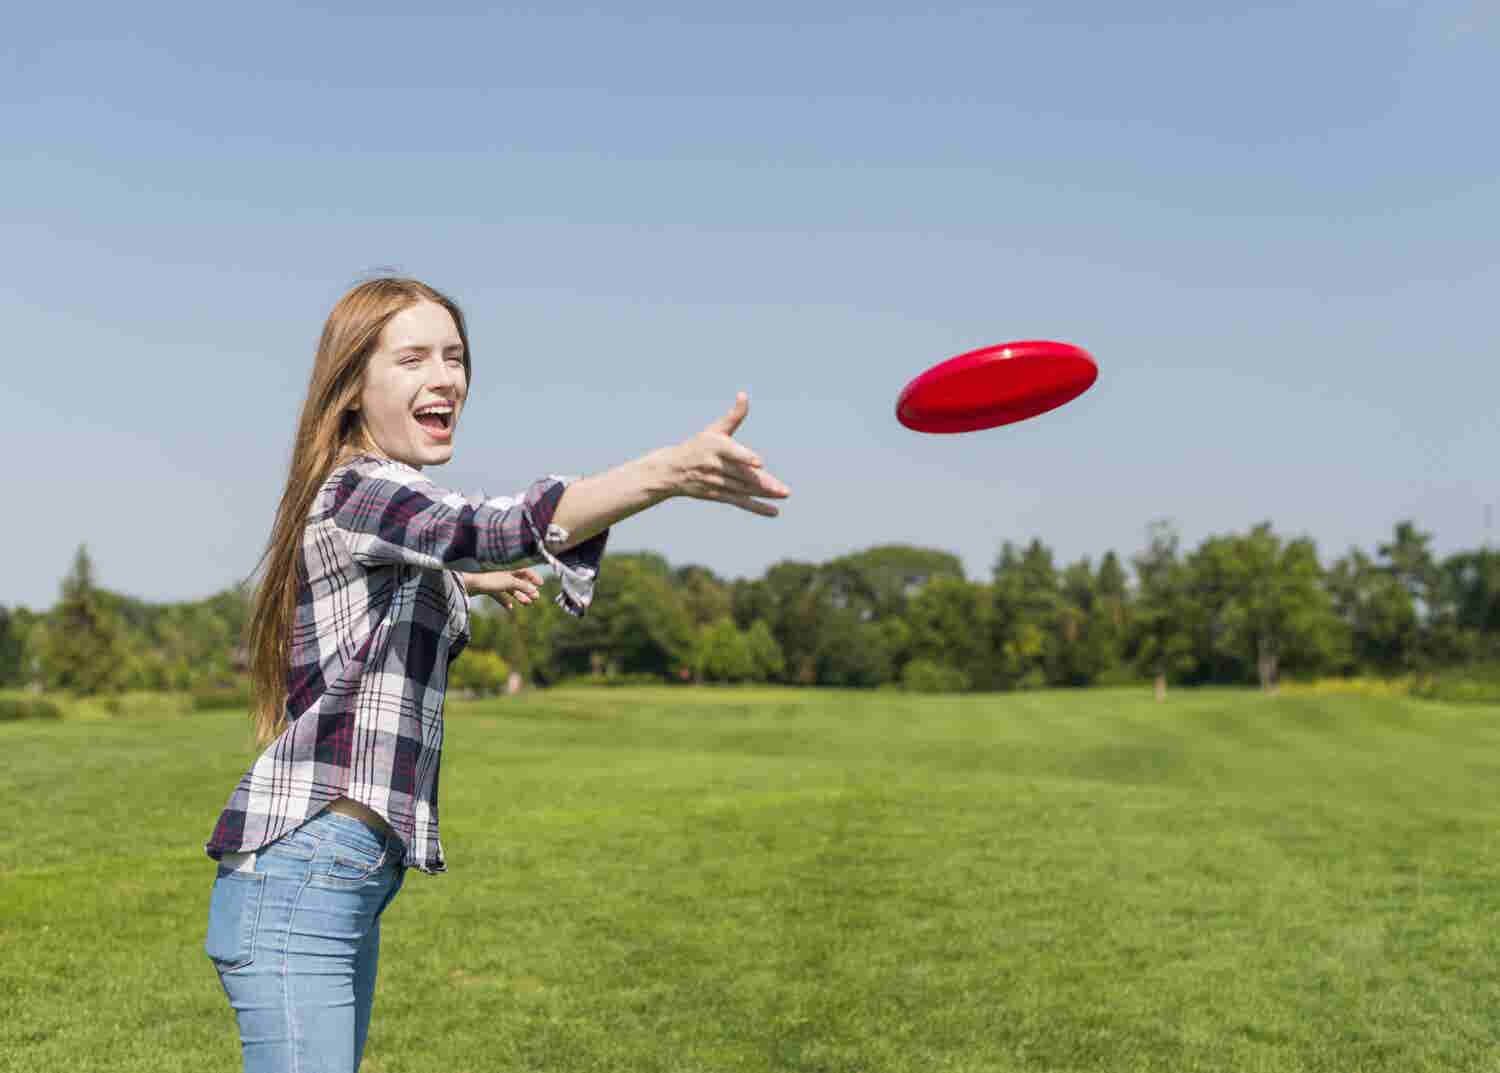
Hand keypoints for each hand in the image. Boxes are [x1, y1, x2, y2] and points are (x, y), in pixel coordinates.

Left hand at [460, 568, 544, 610]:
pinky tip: (509, 608)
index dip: (534, 577)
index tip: (541, 584)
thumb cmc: (488, 582)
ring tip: (527, 604)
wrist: (468, 585)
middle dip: (528, 590)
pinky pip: (500, 596)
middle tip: (536, 598)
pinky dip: (505, 601)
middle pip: (519, 582)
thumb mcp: (508, 583)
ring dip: (520, 596)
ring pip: (511, 590)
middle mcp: (504, 577)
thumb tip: (535, 590)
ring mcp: (496, 584)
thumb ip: (522, 586)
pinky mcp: (489, 590)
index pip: (525, 572)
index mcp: (510, 573)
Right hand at [665, 393, 790, 516]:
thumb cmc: (698, 446)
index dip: (745, 457)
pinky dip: (757, 508)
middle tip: (783, 488)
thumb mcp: (714, 429)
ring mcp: (717, 483)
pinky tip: (774, 512)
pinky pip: (740, 502)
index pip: (731, 452)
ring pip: (744, 490)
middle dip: (763, 482)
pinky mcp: (719, 495)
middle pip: (742, 475)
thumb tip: (744, 395)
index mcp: (714, 447)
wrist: (673, 471)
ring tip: (783, 494)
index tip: (759, 462)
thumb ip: (733, 416)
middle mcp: (715, 467)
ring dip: (764, 494)